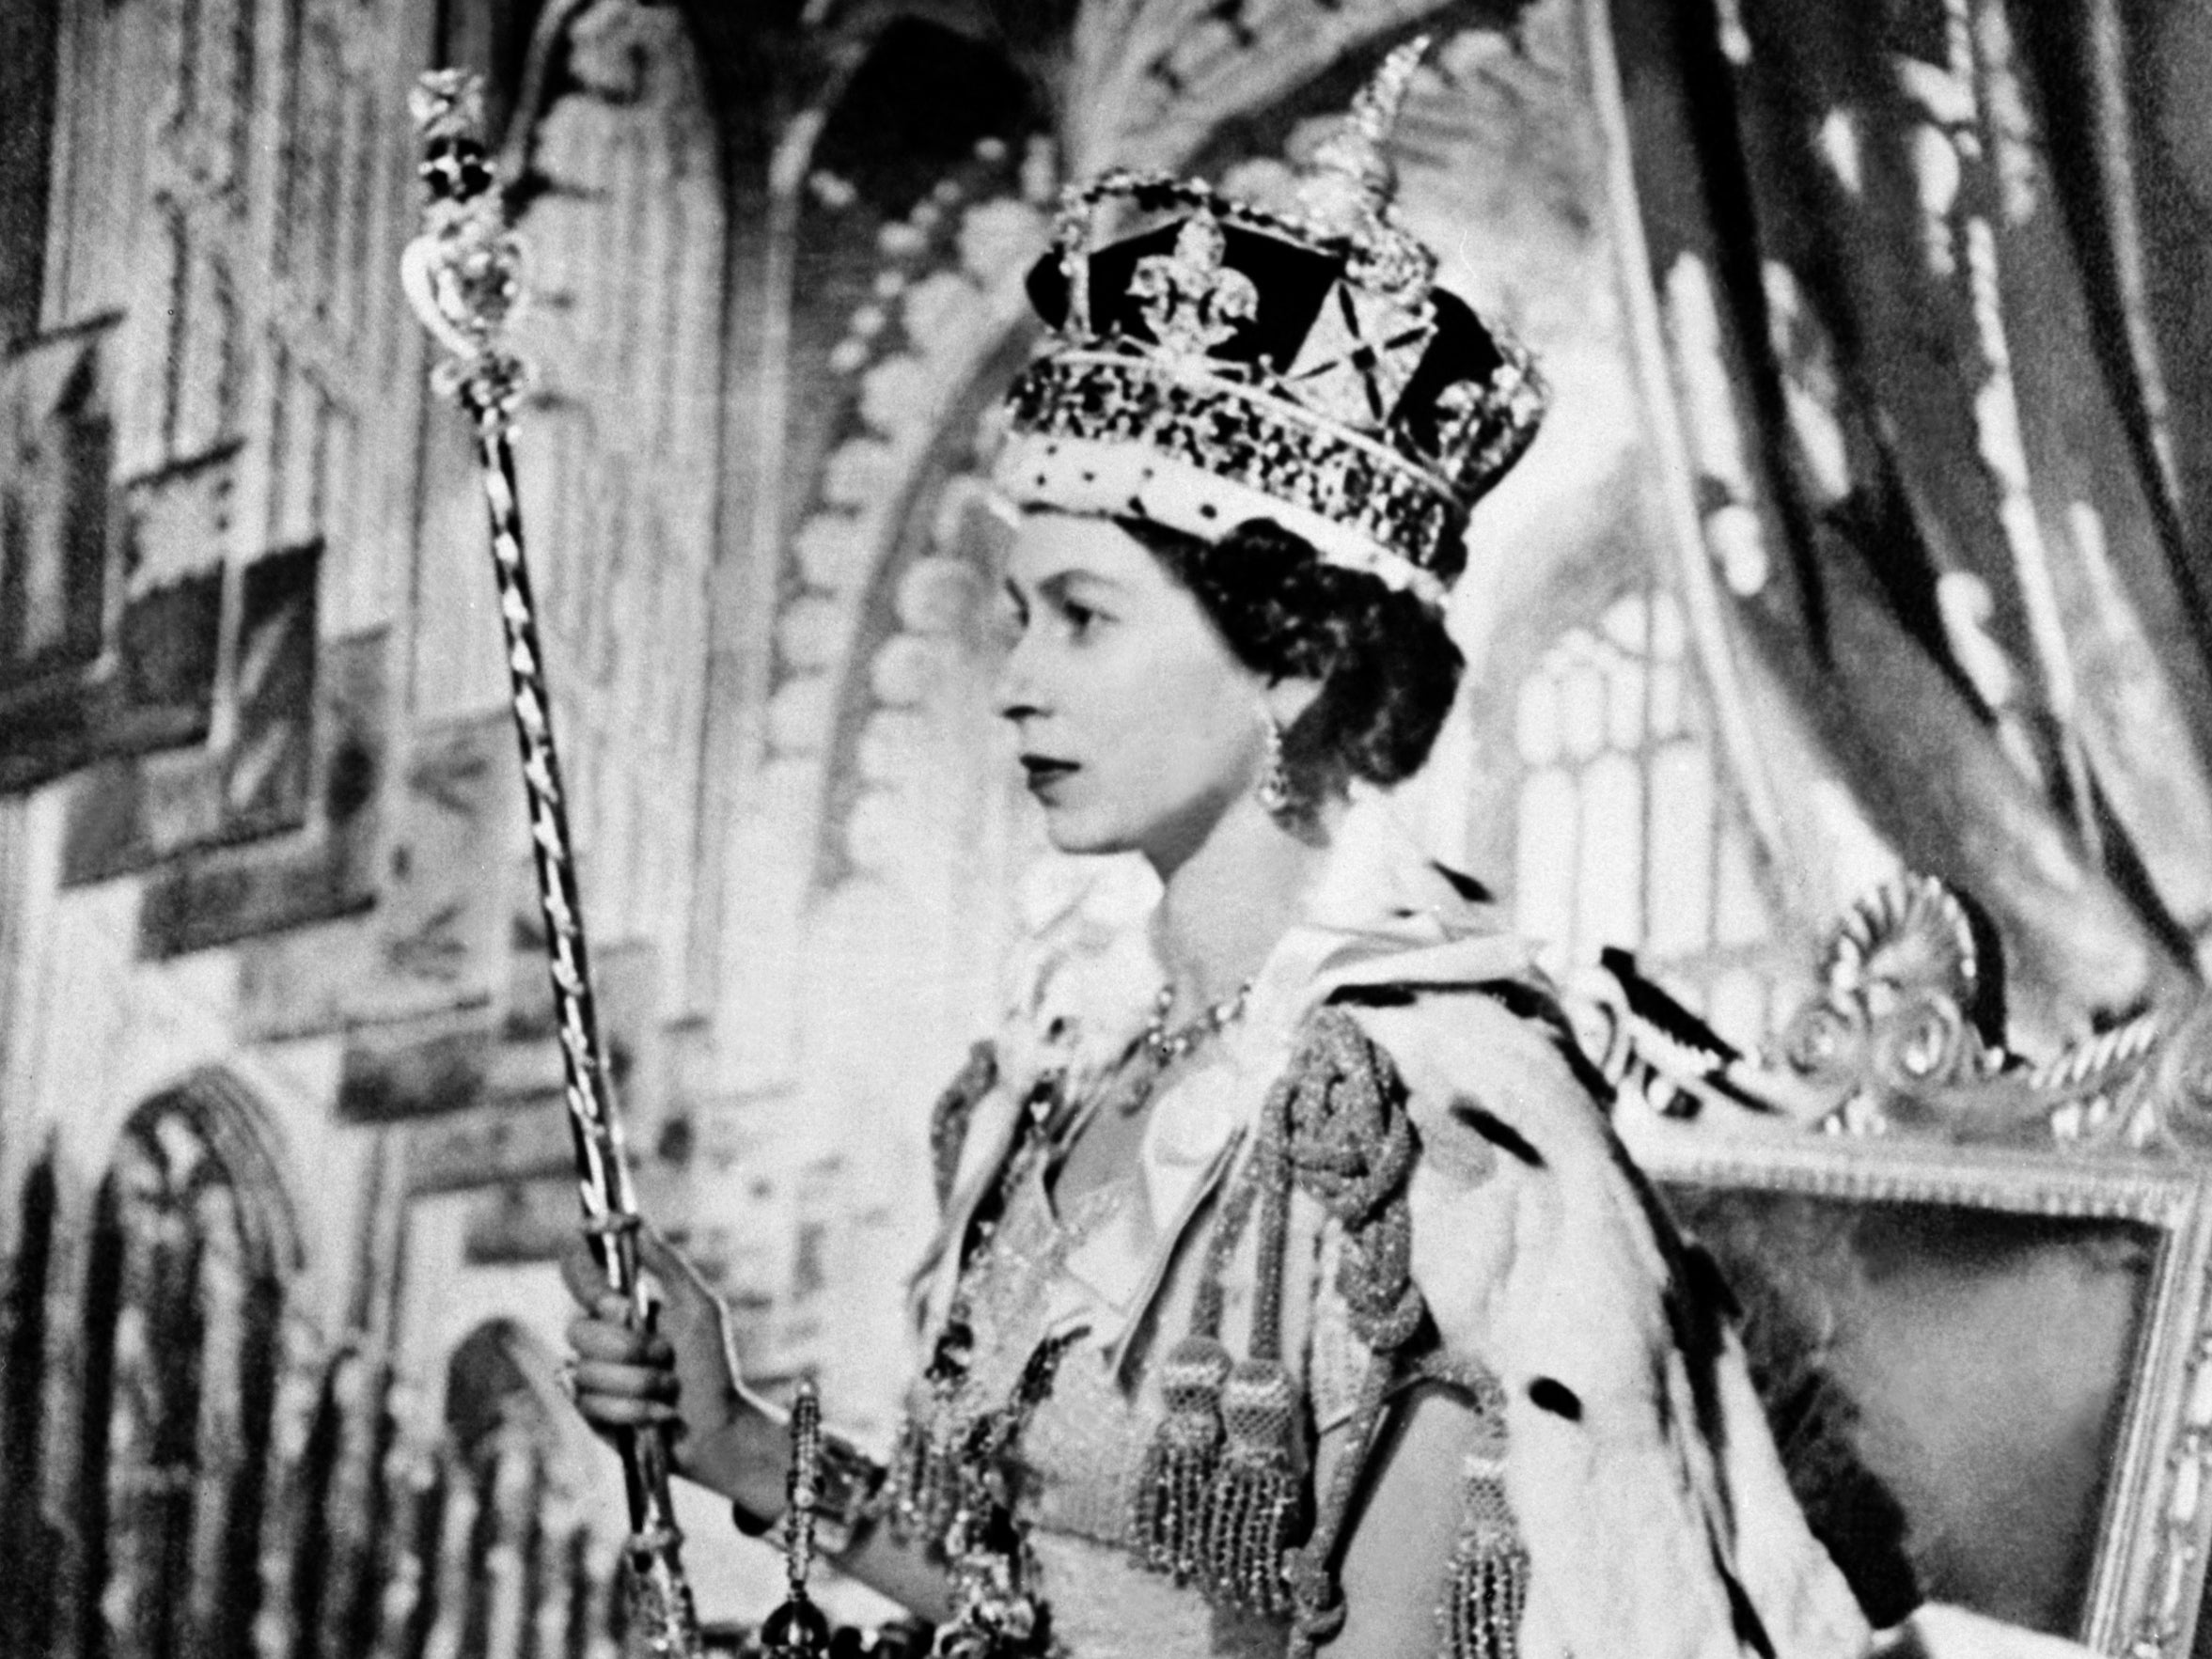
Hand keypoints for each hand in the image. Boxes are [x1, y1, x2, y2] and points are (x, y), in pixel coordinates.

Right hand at [560, 1226, 751, 1473]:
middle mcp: (599, 1334)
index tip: (616, 1299)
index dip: (583, 1275)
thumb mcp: (699, 1307)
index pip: (577, 1270)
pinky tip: (657, 1414)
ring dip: (638, 1382)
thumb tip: (631, 1220)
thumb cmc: (713, 1367)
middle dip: (629, 1347)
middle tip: (665, 1354)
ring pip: (586, 1370)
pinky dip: (633, 1410)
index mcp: (620, 1302)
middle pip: (577, 1329)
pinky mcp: (588, 1412)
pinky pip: (590, 1405)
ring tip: (668, 1388)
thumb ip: (667, 1264)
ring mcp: (589, 1374)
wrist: (716, 1429)